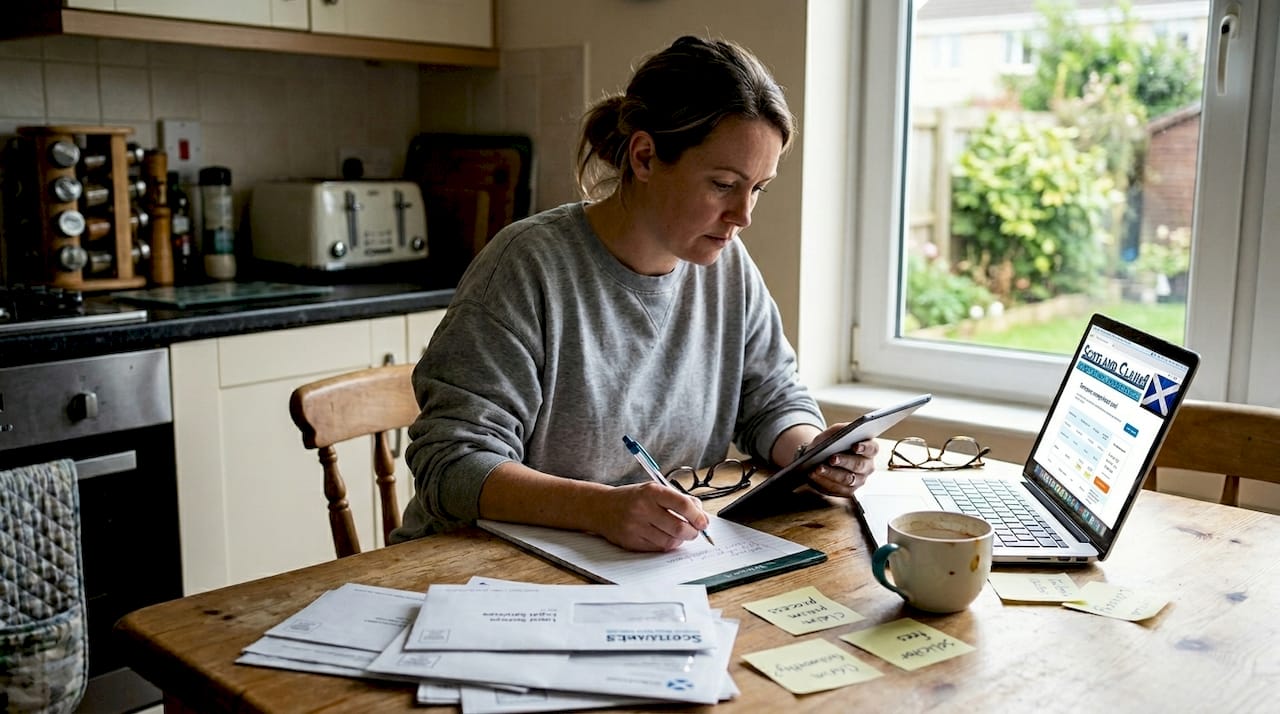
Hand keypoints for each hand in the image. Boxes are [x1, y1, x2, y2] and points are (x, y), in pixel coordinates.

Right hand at [594, 481, 710, 551]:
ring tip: (679, 534)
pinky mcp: (631, 541)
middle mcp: (643, 508)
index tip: (703, 522)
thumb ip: (679, 499)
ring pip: (670, 541)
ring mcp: (636, 526)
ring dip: (680, 540)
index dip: (698, 516)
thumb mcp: (654, 489)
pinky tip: (665, 538)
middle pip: (679, 527)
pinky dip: (667, 545)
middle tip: (695, 531)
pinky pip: (658, 548)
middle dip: (692, 532)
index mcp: (651, 492)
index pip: (682, 505)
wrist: (602, 507)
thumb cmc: (633, 498)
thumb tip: (701, 516)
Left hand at [806, 431, 878, 496]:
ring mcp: (859, 480)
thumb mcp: (835, 432)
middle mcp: (867, 467)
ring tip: (818, 468)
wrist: (819, 456)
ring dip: (831, 473)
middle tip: (832, 458)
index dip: (865, 448)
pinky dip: (823, 481)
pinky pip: (837, 489)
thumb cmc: (831, 442)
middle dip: (845, 461)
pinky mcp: (847, 491)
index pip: (872, 449)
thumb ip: (842, 429)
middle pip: (859, 465)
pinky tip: (814, 475)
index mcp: (869, 450)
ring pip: (848, 479)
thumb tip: (847, 429)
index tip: (854, 446)